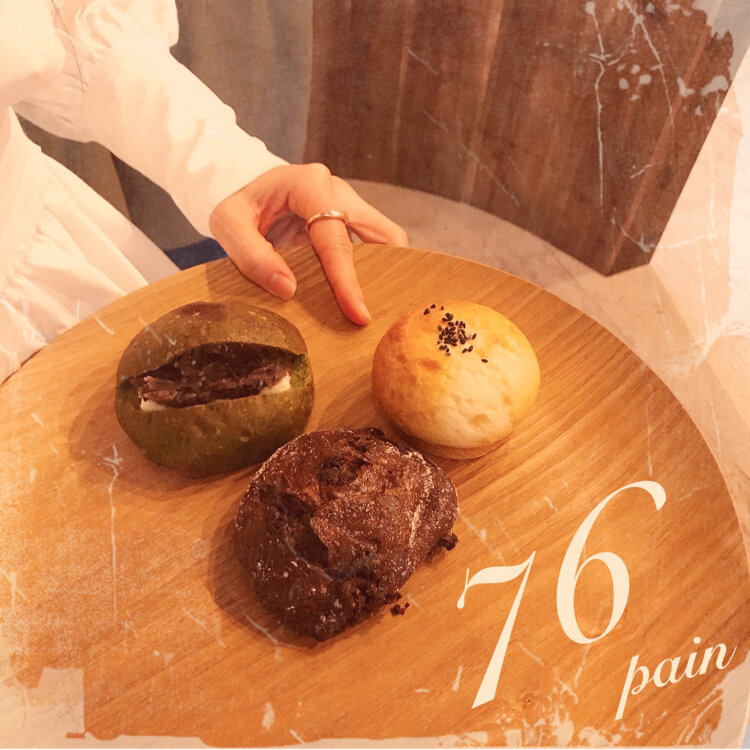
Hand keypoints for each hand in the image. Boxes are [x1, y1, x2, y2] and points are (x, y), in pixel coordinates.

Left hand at [208, 164, 407, 324]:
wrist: (241, 183)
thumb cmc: (238, 205)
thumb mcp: (228, 224)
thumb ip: (252, 256)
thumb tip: (288, 289)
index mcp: (309, 185)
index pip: (336, 239)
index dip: (347, 280)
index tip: (358, 314)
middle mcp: (337, 189)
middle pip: (381, 233)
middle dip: (385, 273)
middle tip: (379, 311)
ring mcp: (349, 202)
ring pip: (385, 237)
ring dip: (384, 270)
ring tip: (377, 305)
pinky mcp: (351, 218)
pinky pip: (374, 243)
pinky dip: (374, 268)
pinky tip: (364, 294)